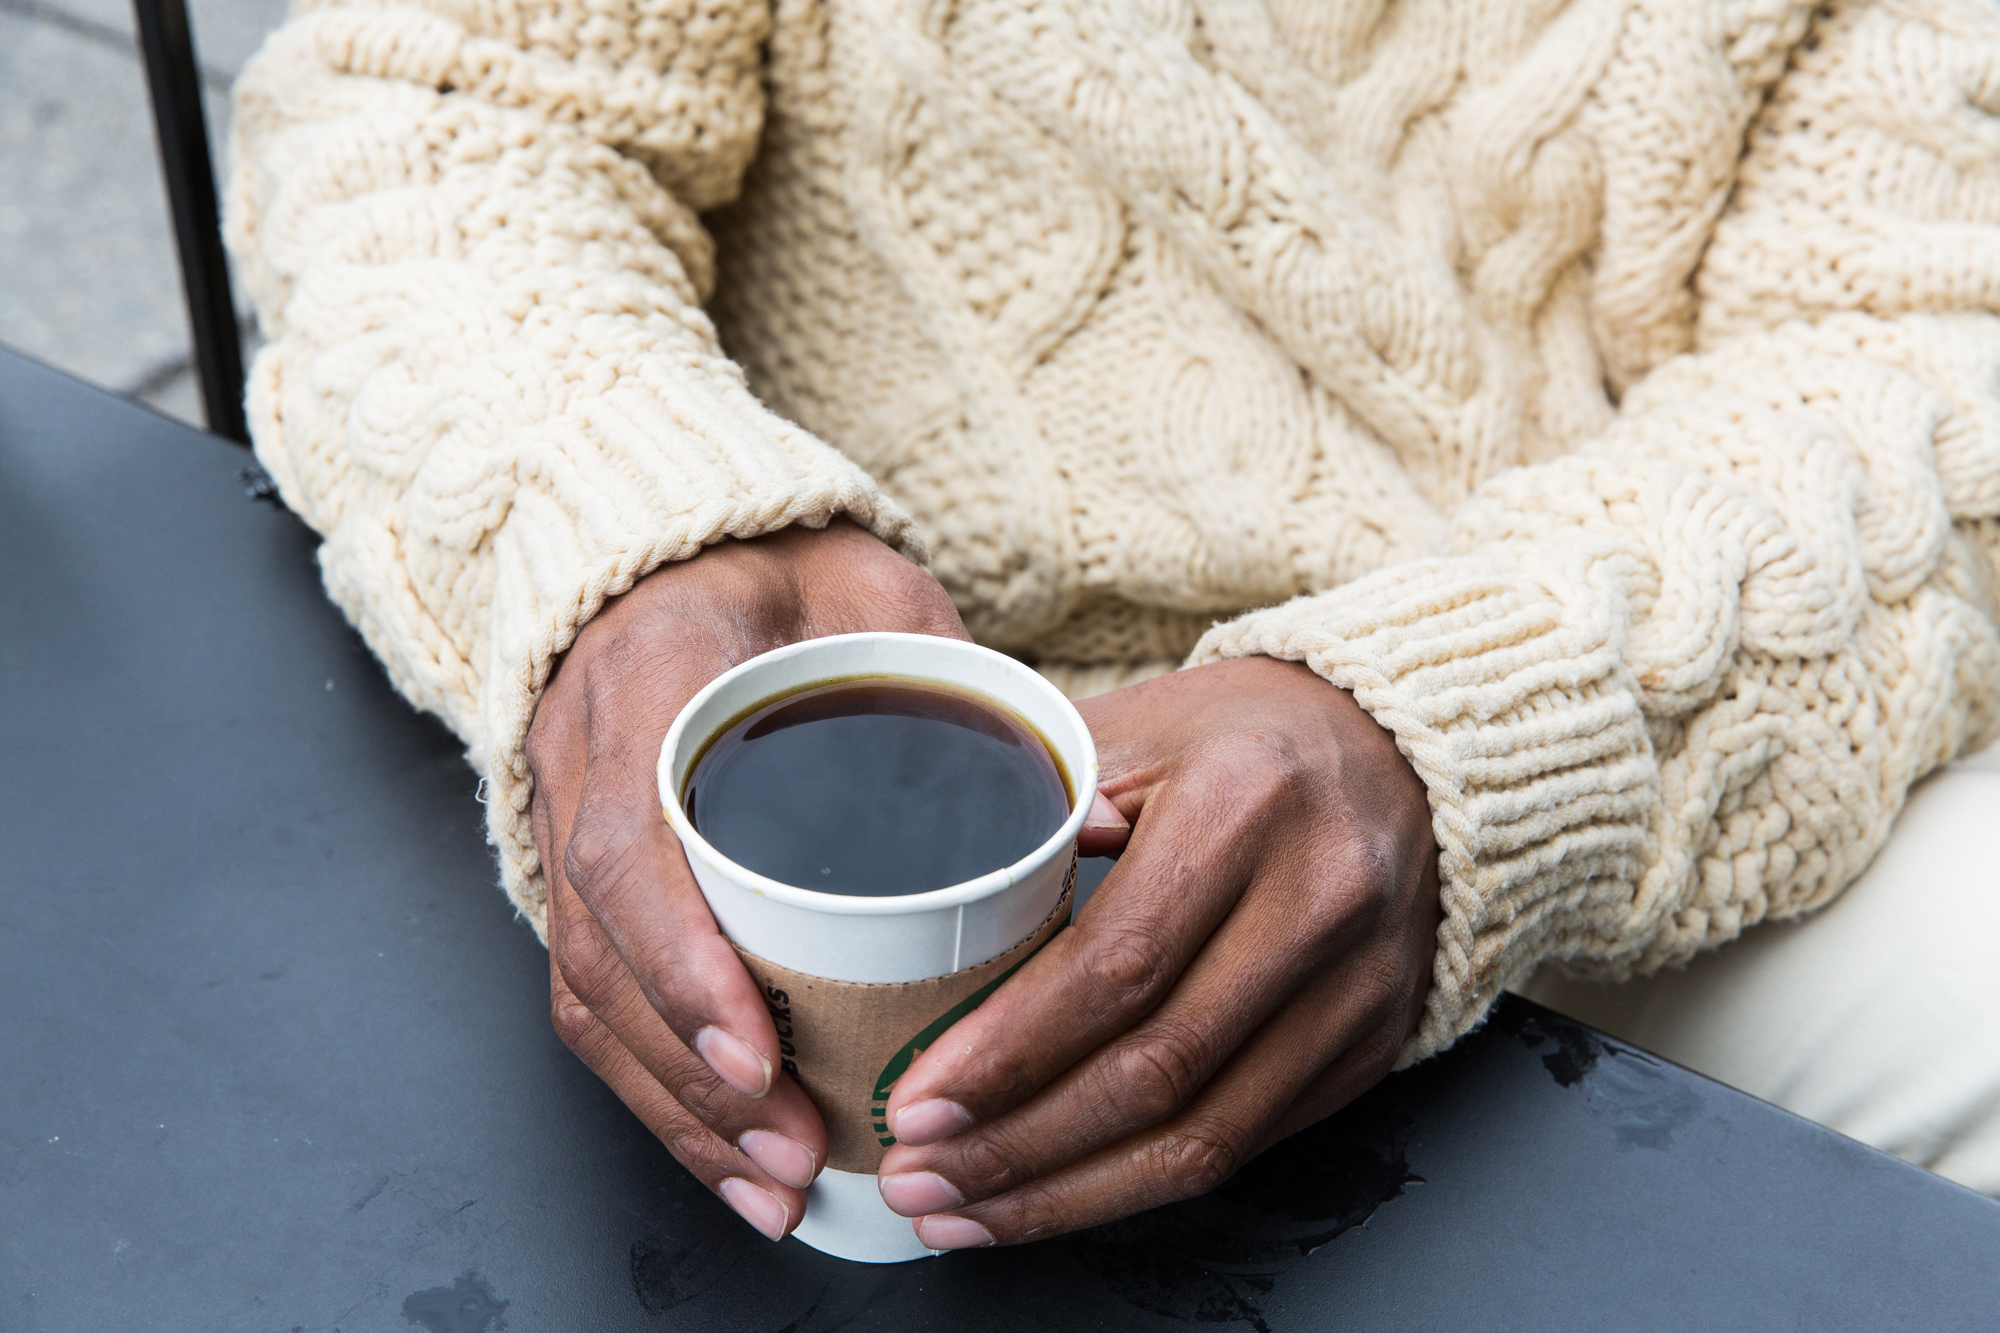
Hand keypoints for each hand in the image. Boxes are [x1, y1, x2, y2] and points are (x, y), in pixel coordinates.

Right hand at [528, 520, 967, 1239]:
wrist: (682, 549)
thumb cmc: (788, 570)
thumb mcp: (876, 594)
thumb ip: (949, 675)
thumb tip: (1069, 800)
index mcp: (648, 677)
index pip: (632, 841)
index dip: (682, 959)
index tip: (760, 1049)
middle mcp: (584, 758)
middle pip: (601, 950)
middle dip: (694, 1076)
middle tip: (796, 1151)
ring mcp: (569, 818)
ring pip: (589, 992)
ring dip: (676, 1107)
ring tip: (772, 1182)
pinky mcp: (585, 872)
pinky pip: (594, 994)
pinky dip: (658, 1084)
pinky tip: (729, 1147)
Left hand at [874, 656, 1440, 1247]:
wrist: (1404, 757)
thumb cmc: (1245, 739)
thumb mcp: (1138, 727)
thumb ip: (1038, 800)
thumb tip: (944, 904)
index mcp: (1246, 805)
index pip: (1116, 965)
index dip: (1009, 1052)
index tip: (917, 1100)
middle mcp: (1318, 903)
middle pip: (1154, 1070)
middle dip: (1016, 1143)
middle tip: (914, 1174)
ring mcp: (1356, 989)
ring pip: (1200, 1139)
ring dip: (1064, 1194)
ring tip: (957, 1211)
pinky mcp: (1367, 1050)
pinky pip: (1242, 1148)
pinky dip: (1134, 1187)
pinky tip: (1051, 1195)